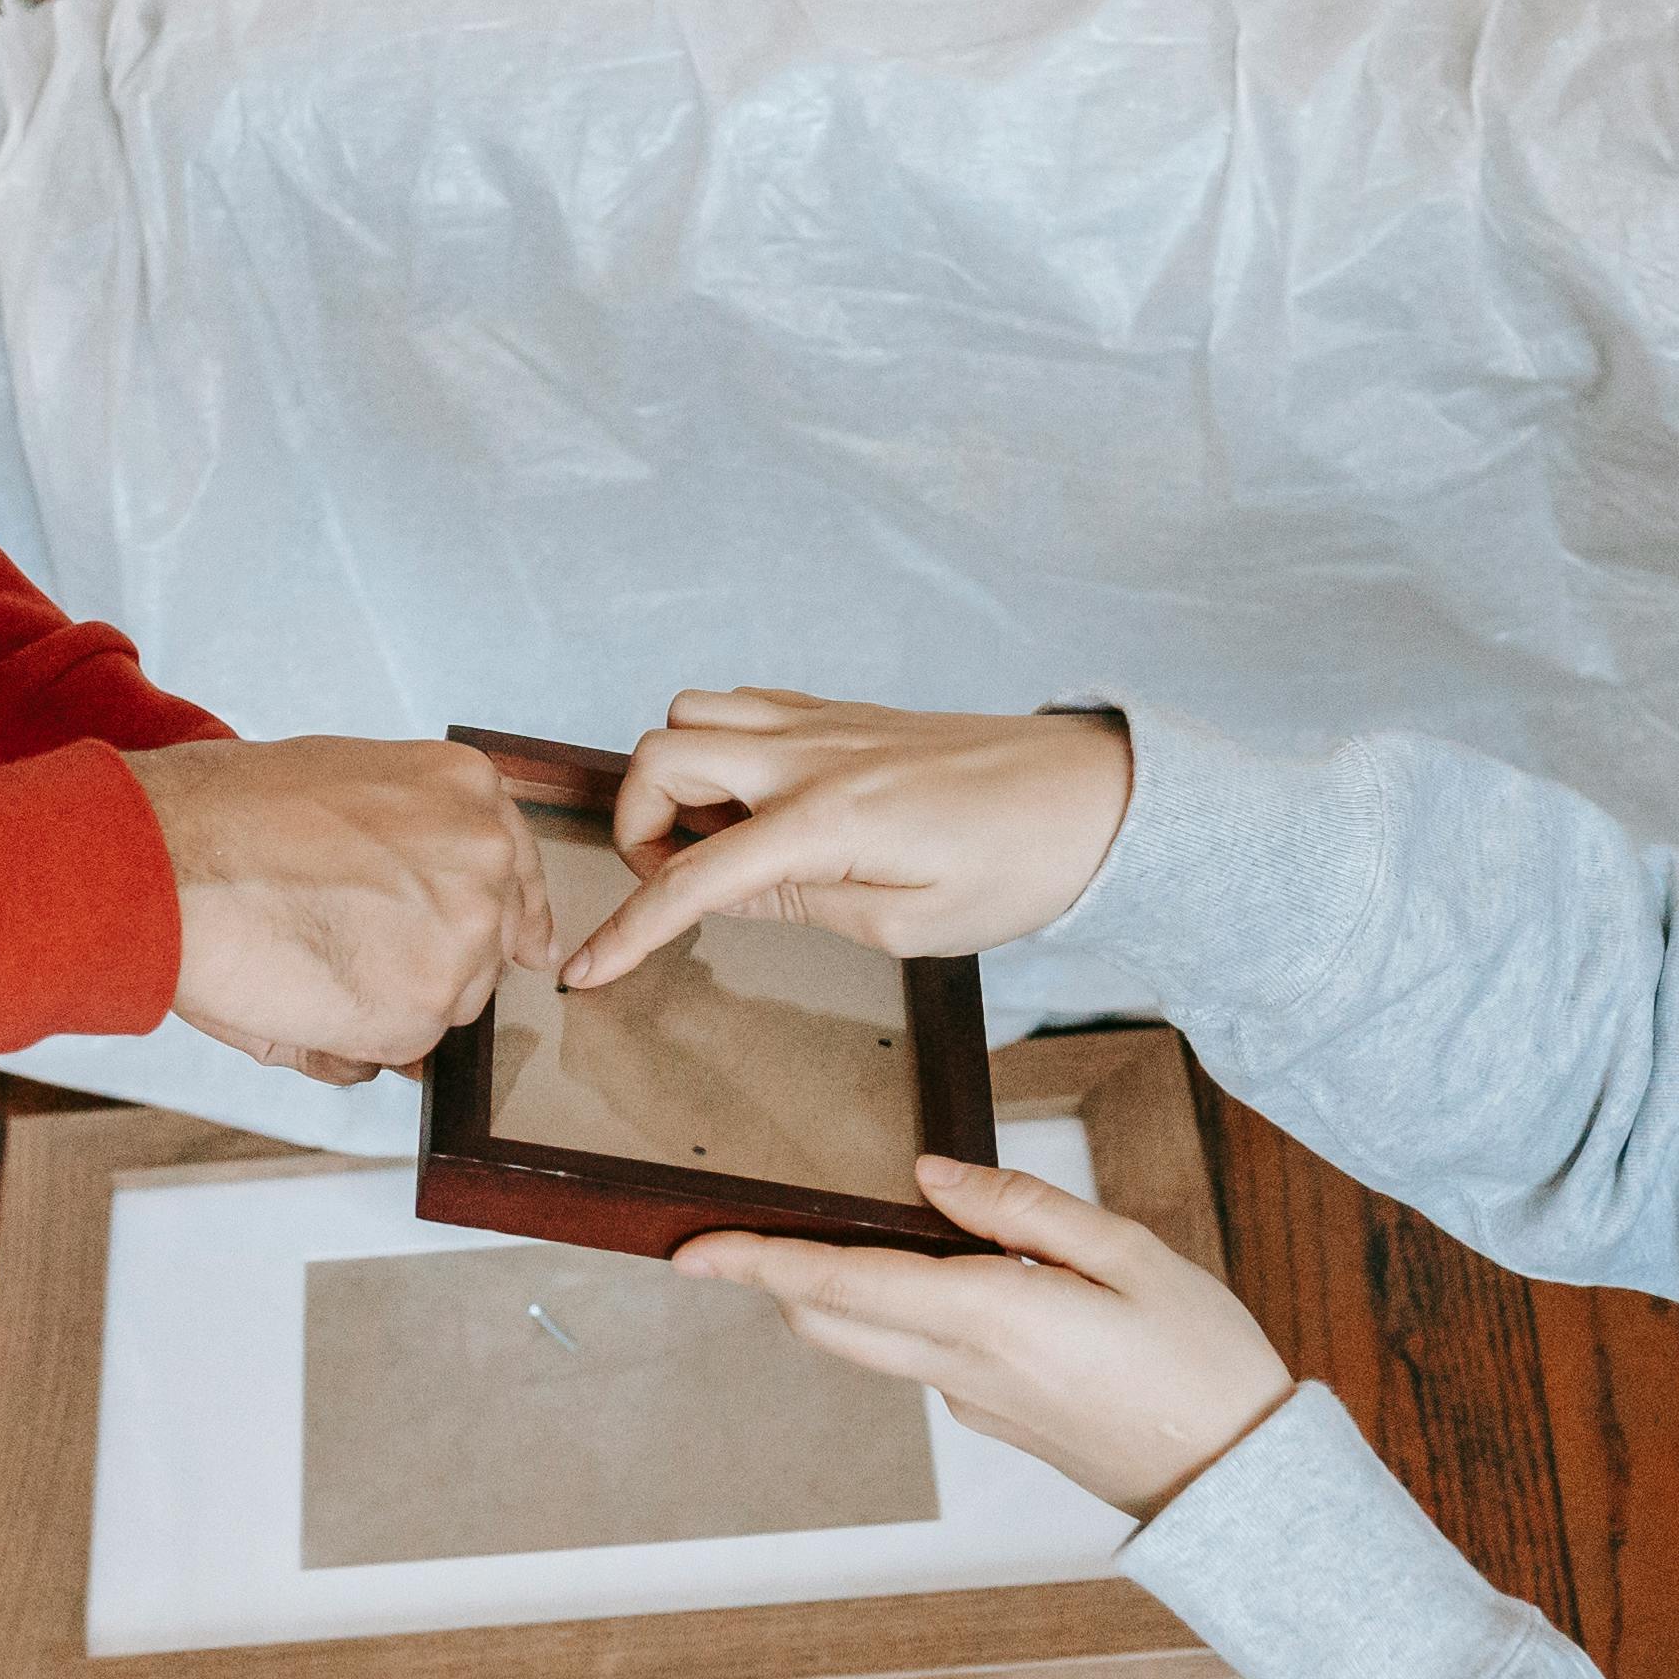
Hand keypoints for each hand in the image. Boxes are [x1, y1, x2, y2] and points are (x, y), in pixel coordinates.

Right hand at [125, 736, 552, 1082]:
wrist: (170, 857)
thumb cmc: (230, 819)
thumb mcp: (347, 791)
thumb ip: (413, 856)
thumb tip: (439, 952)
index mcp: (468, 787)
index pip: (516, 869)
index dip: (503, 914)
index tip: (520, 946)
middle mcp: (483, 853)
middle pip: (487, 941)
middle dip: (429, 958)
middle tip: (344, 946)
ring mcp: (464, 931)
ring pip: (449, 999)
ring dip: (390, 1001)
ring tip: (307, 959)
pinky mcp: (426, 1004)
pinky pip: (405, 1045)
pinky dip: (355, 1037)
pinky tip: (301, 990)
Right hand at [560, 692, 1131, 990]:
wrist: (1093, 796)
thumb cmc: (1017, 866)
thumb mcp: (907, 923)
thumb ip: (798, 902)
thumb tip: (717, 889)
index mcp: (825, 818)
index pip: (692, 876)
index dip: (627, 929)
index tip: (585, 973)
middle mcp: (810, 754)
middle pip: (659, 752)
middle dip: (638, 823)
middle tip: (680, 881)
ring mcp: (825, 721)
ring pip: (692, 713)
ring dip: (678, 777)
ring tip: (726, 842)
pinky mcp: (844, 712)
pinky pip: (745, 706)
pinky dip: (723, 749)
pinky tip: (762, 805)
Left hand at [681, 1153, 1292, 1516]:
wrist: (1237, 1476)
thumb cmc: (1201, 1359)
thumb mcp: (1129, 1254)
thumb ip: (1021, 1209)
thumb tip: (930, 1175)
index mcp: (992, 1318)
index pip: (841, 1287)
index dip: (757, 1264)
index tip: (691, 1248)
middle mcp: (963, 1370)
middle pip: (829, 1325)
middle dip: (769, 1280)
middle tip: (719, 1232)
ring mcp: (974, 1403)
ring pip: (870, 1342)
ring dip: (829, 1294)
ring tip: (816, 1232)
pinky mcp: (996, 1418)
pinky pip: (922, 1355)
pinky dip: (896, 1311)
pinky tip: (928, 1269)